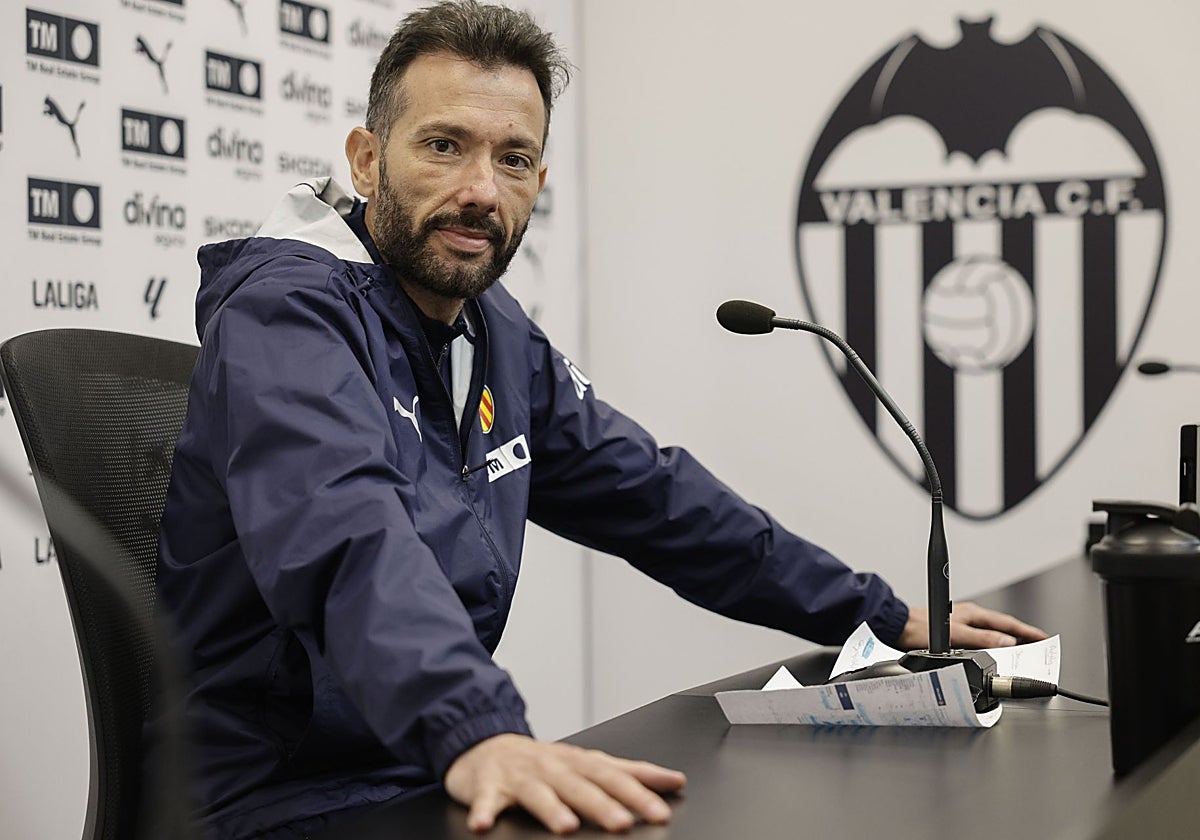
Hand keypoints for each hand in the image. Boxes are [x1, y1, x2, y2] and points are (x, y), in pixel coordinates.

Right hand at [443, 733, 686, 834]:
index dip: (638, 794)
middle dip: (602, 805)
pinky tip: (483, 824)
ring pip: (537, 793)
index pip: (614, 777)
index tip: (661, 811)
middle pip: (580, 786)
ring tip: (567, 826)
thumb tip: (675, 781)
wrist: (487, 746)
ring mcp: (521, 776)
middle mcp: (553, 767)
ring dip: (552, 809)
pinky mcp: (488, 785)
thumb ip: (631, 773)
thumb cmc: (544, 762)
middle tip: (622, 823)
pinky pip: (485, 800)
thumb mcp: (588, 763)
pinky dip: (483, 811)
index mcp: (579, 763)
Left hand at [897, 601, 1047, 650]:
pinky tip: (993, 654)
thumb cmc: (919, 628)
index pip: (1008, 624)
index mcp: (973, 614)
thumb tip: (1007, 642)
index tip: (1044, 637)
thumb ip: (981, 639)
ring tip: (1022, 652)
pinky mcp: (955, 633)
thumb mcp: (955, 636)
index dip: (1027, 632)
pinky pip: (981, 639)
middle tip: (1039, 646)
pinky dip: (992, 646)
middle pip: (1003, 628)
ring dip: (1007, 642)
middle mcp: (970, 617)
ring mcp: (963, 624)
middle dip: (1022, 637)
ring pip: (992, 634)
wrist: (898, 627)